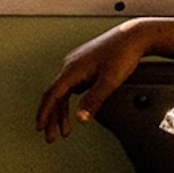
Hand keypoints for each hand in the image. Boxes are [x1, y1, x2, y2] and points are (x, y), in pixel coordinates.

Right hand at [36, 21, 157, 139]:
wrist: (133, 36)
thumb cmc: (123, 53)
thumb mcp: (109, 82)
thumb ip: (93, 101)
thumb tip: (80, 118)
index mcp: (72, 69)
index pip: (52, 95)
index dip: (45, 113)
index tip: (40, 127)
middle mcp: (70, 65)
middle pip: (55, 95)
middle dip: (52, 117)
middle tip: (51, 136)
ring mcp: (76, 64)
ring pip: (63, 91)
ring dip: (62, 111)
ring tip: (64, 129)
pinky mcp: (84, 64)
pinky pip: (71, 85)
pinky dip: (70, 100)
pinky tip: (74, 108)